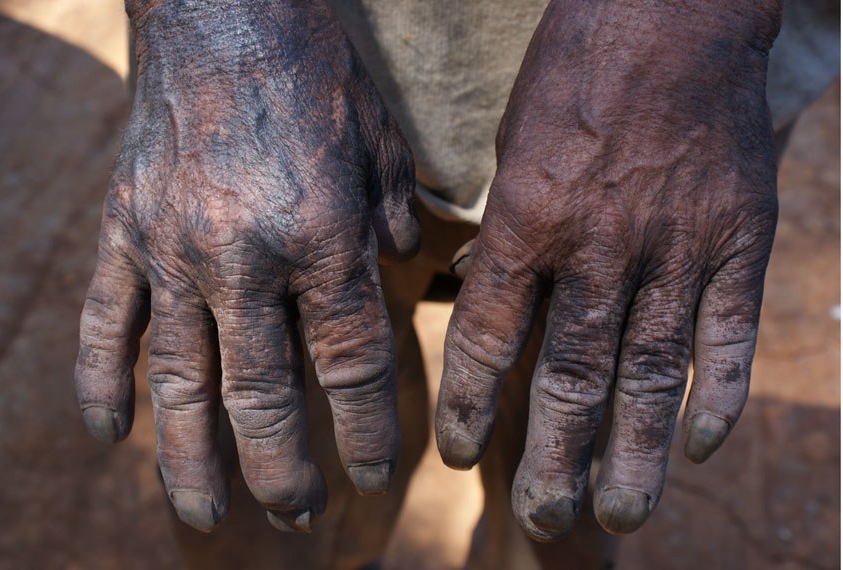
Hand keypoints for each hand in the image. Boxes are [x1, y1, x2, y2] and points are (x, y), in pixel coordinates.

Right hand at [75, 0, 417, 532]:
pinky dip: (100, 384)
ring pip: (179, 382)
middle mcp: (245, 258)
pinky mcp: (122, 230)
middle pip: (264, 396)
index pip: (351, 367)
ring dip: (190, 460)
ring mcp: (172, 249)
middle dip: (282, 469)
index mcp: (321, 238)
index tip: (378, 473)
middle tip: (297, 515)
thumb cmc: (312, 70)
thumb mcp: (380, 141)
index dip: (369, 430)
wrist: (220, 5)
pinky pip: (103, 324)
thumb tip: (393, 270)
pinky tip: (110, 434)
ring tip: (204, 516)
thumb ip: (388, 218)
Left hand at [436, 0, 780, 539]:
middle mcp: (597, 246)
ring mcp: (675, 246)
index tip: (461, 455)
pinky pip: (728, 334)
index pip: (487, 340)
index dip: (470, 406)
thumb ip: (511, 235)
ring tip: (617, 514)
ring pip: (648, 375)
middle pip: (569, 377)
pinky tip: (703, 446)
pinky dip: (718, 395)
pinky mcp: (738, 238)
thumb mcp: (514, 149)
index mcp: (526, 220)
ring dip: (631, 454)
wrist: (671, 13)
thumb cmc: (574, 76)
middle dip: (551, 457)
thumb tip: (497, 308)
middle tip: (542, 519)